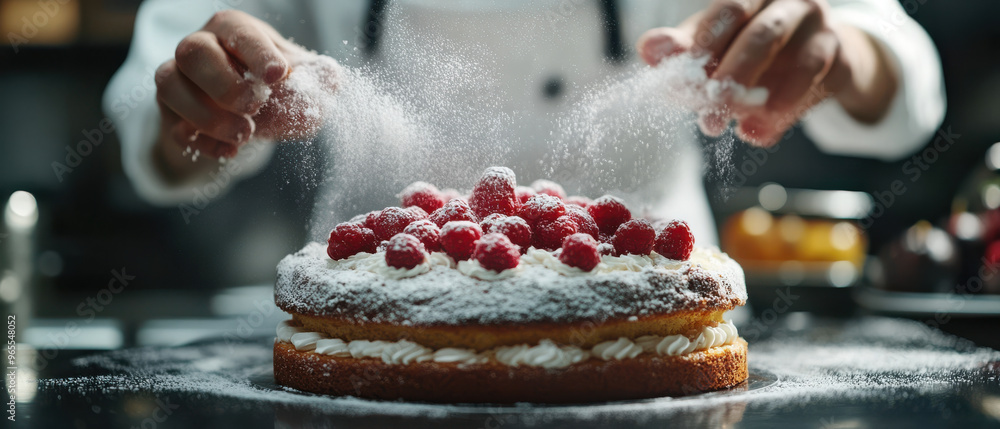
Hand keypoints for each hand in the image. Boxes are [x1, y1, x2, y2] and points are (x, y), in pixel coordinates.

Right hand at [153, 10, 337, 180]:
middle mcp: (200, 46)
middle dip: (225, 84)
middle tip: (254, 107)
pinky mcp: (171, 112)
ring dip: (208, 116)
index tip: (279, 75)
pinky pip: (174, 126)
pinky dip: (202, 142)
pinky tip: (229, 152)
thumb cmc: (275, 87)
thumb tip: (330, 78)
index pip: (240, 33)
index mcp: (235, 29)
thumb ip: (319, 78)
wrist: (246, 117)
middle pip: (193, 52)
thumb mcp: (302, 79)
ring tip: (244, 134)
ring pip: (170, 86)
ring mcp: (179, 78)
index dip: (258, 54)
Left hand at [636, 0, 896, 146]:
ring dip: (765, 100)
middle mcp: (792, 3)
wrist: (811, 60)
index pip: (730, 11)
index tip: (683, 81)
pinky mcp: (843, 62)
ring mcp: (824, 30)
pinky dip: (786, 115)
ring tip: (734, 126)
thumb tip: (649, 49)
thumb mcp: (710, 47)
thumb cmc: (746, 48)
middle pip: (763, 36)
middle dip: (732, 78)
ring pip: (803, 63)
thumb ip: (682, 50)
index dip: (705, 45)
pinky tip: (755, 133)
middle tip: (708, 114)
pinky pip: (819, 90)